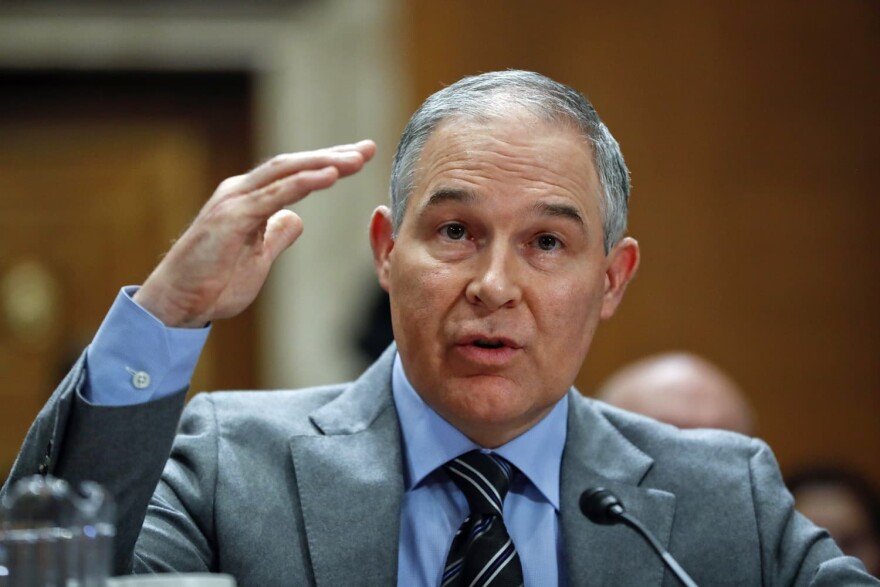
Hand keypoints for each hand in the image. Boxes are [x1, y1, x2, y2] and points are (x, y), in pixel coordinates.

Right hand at [134, 140, 376, 327]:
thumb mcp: (258, 258)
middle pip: (295, 164)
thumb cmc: (212, 284)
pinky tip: (330, 175)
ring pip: (287, 171)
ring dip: (324, 162)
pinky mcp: (232, 217)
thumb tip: (297, 219)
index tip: (358, 158)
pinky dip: (304, 182)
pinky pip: (275, 194)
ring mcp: (235, 201)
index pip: (294, 173)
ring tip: (357, 158)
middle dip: (333, 154)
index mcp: (249, 199)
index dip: (327, 164)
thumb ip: (276, 235)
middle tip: (369, 148)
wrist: (176, 304)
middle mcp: (242, 191)